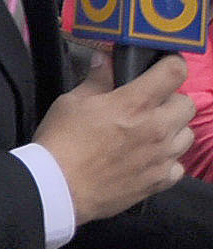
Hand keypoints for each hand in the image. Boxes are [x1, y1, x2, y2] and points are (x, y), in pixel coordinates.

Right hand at [36, 50, 197, 224]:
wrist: (60, 186)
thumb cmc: (61, 141)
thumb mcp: (71, 102)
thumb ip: (96, 81)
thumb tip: (105, 62)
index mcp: (134, 104)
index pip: (174, 72)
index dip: (172, 63)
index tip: (164, 65)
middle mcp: (156, 128)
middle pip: (187, 104)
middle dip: (171, 99)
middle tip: (150, 103)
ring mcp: (162, 157)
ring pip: (188, 135)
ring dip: (173, 129)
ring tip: (150, 132)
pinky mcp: (160, 181)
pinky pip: (178, 165)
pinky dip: (167, 160)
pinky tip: (147, 158)